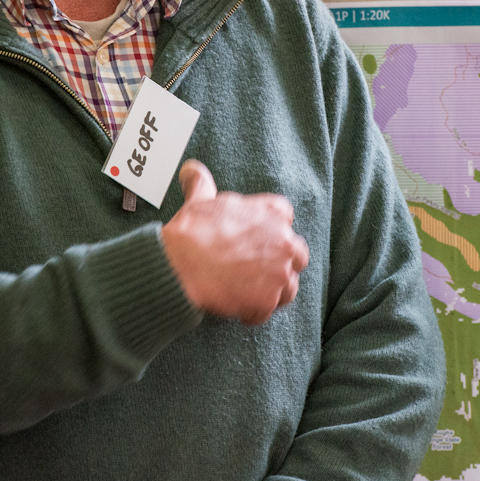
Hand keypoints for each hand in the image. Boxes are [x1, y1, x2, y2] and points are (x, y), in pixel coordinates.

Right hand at [161, 160, 309, 324]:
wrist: (182, 265)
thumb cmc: (192, 231)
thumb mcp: (199, 200)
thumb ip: (202, 183)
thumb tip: (190, 169)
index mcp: (272, 213)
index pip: (286, 217)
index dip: (271, 229)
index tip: (257, 238)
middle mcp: (283, 242)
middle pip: (297, 254)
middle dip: (282, 262)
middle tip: (257, 269)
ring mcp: (279, 273)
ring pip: (289, 286)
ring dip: (273, 290)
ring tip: (249, 292)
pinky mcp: (268, 300)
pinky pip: (269, 310)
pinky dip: (256, 311)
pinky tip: (239, 308)